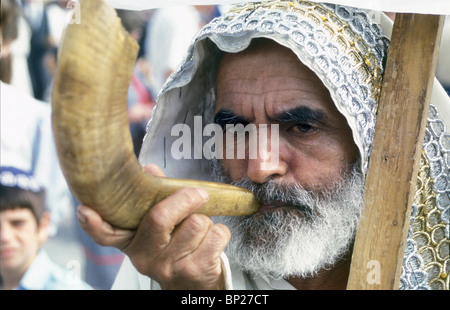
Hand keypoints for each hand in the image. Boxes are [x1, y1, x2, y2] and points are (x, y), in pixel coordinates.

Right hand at [77, 164, 230, 289]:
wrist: (193, 285)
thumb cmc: (175, 246)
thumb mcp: (160, 228)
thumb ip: (155, 197)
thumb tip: (150, 169)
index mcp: (133, 242)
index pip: (107, 234)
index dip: (94, 223)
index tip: (85, 209)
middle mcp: (147, 257)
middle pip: (161, 217)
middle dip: (185, 198)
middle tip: (198, 194)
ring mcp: (170, 266)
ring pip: (196, 223)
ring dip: (205, 221)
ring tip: (198, 229)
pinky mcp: (196, 270)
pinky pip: (217, 235)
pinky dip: (219, 232)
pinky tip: (209, 241)